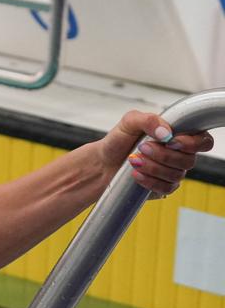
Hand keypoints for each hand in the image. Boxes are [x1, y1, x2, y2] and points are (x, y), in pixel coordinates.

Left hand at [96, 110, 213, 196]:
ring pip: (177, 174)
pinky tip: (135, 174)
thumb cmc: (119, 140)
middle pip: (189, 160)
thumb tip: (167, 133)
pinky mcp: (163, 187)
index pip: (203, 141)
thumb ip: (149, 120)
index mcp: (178, 136)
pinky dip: (149, 181)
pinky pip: (166, 188)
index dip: (192, 143)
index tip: (170, 141)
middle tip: (142, 148)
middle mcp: (179, 155)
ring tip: (134, 160)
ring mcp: (173, 172)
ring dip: (153, 167)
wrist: (103, 162)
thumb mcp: (129, 122)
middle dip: (163, 155)